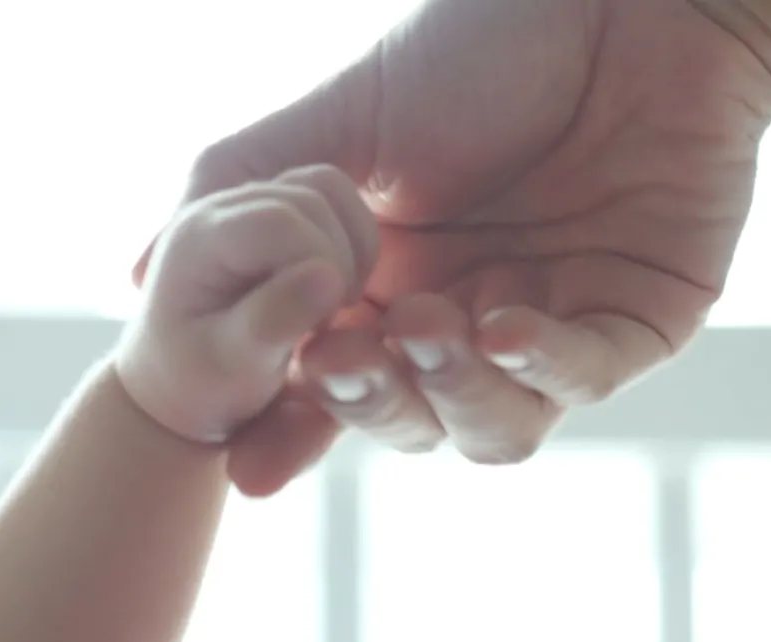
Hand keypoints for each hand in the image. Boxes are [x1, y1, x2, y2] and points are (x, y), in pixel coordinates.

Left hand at [117, 165, 378, 443]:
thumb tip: (327, 275)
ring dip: (351, 245)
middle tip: (322, 324)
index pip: (282, 221)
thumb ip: (274, 320)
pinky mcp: (272, 208)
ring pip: (328, 184)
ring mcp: (247, 201)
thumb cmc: (199, 383)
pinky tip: (334, 289)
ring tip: (329, 306)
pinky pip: (334, 194)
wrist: (176, 382)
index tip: (318, 326)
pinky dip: (352, 237)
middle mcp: (219, 205)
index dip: (321, 266)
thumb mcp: (233, 368)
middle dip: (337, 260)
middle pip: (312, 194)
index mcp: (198, 237)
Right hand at [136, 0, 770, 494]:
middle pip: (412, 421)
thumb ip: (242, 192)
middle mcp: (466, 319)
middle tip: (337, 358)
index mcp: (392, 288)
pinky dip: (536, 363)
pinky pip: (584, 375)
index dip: (293, 432)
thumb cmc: (477, 47)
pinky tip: (498, 322)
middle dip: (369, 405)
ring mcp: (551, 324)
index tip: (247, 465)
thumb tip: (133, 273)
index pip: (335, 390)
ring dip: (448, 392)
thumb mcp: (339, 122)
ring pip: (495, 426)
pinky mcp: (637, 318)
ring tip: (419, 326)